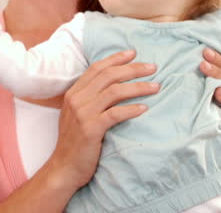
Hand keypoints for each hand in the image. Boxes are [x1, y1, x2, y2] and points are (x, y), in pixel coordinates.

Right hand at [48, 50, 157, 188]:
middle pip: (108, 76)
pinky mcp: (91, 129)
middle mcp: (77, 99)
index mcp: (73, 93)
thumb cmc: (75, 142)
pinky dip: (132, 109)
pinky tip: (144, 108)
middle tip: (152, 67)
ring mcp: (83, 114)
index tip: (133, 53)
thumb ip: (89, 99)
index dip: (115, 59)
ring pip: (115, 92)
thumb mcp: (77, 115)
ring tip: (155, 87)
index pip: (96, 68)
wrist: (64, 167)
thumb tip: (113, 86)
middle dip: (133, 69)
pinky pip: (116, 114)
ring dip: (138, 87)